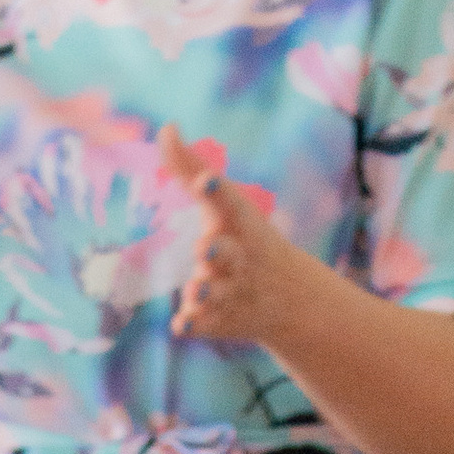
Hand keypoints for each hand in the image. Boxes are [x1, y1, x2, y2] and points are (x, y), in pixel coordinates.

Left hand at [160, 124, 301, 349]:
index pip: (228, 203)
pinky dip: (195, 325)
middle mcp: (238, 257)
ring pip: (216, 292)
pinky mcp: (221, 320)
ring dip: (204, 290)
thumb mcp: (226, 202)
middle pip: (226, 254)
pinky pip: (206, 324)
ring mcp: (231, 290)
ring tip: (195, 289)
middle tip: (203, 249)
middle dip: (217, 251)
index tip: (202, 180)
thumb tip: (166, 128)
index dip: (215, 191)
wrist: (287, 298)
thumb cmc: (245, 237)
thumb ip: (190, 166)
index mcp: (240, 223)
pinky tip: (181, 326)